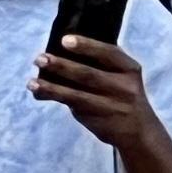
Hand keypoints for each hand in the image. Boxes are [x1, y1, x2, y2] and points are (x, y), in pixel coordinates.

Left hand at [34, 25, 167, 152]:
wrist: (139, 132)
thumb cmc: (122, 93)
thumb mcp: (123, 76)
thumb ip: (101, 63)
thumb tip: (60, 47)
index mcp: (129, 68)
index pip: (109, 53)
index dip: (87, 46)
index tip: (64, 40)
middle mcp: (123, 87)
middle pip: (89, 74)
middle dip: (62, 66)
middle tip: (40, 58)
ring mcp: (110, 105)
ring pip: (77, 94)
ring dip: (52, 86)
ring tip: (32, 80)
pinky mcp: (97, 118)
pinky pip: (72, 105)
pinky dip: (53, 96)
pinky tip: (37, 91)